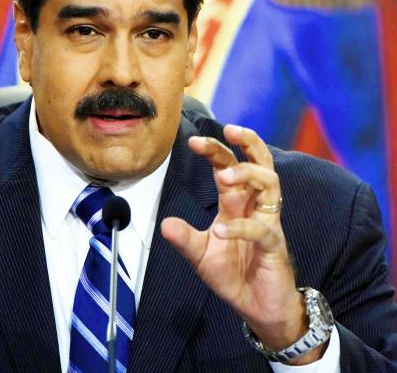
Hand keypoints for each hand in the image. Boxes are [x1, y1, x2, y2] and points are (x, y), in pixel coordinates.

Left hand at [161, 125, 323, 363]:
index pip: (228, 166)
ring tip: (224, 177)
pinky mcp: (274, 245)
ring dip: (248, 174)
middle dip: (248, 142)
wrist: (259, 310)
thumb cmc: (234, 276)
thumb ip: (185, 239)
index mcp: (236, 203)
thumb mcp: (202, 256)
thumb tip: (164, 224)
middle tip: (228, 130)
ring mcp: (267, 222)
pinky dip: (241, 227)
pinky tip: (221, 230)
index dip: (215, 150)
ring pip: (270, 183)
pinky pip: (262, 229)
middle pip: (260, 161)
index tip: (193, 141)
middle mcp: (254, 206)